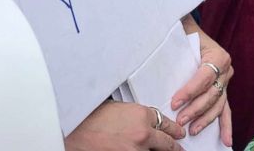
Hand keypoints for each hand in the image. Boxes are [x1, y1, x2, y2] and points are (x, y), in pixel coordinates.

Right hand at [64, 101, 184, 150]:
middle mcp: (143, 134)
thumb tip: (145, 125)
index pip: (165, 124)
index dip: (174, 130)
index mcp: (141, 115)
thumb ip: (135, 116)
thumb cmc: (89, 116)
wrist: (73, 129)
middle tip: (179, 148)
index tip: (178, 133)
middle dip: (175, 147)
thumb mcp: (117, 108)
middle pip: (167, 144)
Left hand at [172, 25, 232, 144]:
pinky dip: (226, 126)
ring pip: (217, 105)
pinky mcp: (223, 91)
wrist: (192, 29)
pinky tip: (226, 141)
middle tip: (179, 120)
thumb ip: (174, 43)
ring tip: (192, 130)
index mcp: (218, 56)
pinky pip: (225, 110)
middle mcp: (226, 70)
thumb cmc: (185, 33)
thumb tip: (154, 50)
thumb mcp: (181, 35)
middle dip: (195, 109)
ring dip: (205, 120)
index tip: (175, 102)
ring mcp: (226, 82)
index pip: (204, 78)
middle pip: (211, 95)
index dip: (190, 92)